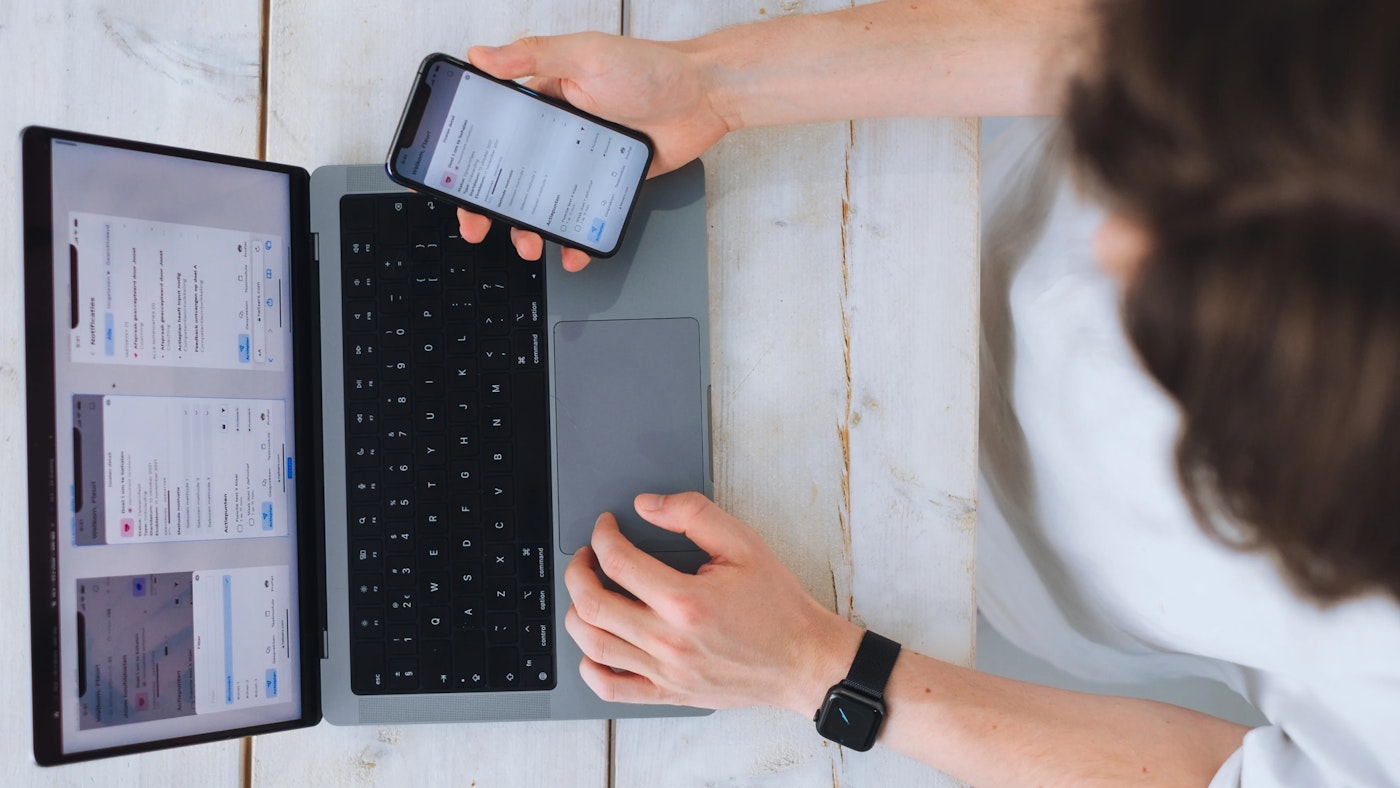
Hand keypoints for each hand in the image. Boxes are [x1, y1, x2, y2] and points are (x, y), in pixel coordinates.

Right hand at [457, 32, 731, 270]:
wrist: (706, 96)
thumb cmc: (649, 67)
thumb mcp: (584, 54)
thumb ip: (532, 56)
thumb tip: (481, 55)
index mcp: (542, 99)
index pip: (491, 130)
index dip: (466, 155)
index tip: (445, 179)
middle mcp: (558, 132)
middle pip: (510, 174)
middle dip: (488, 204)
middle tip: (478, 226)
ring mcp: (582, 160)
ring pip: (544, 201)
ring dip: (530, 227)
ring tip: (530, 242)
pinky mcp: (608, 183)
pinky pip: (584, 214)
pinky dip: (576, 237)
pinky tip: (572, 250)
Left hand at [563, 492, 861, 713]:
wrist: (804, 660)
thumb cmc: (778, 606)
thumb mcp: (744, 544)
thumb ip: (692, 514)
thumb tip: (646, 506)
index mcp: (686, 601)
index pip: (618, 562)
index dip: (603, 535)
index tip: (606, 527)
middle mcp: (669, 640)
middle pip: (593, 605)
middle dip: (577, 571)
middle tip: (586, 556)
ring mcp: (666, 672)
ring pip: (593, 646)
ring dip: (577, 613)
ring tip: (587, 593)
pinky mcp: (670, 693)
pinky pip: (611, 689)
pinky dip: (589, 668)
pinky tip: (594, 646)